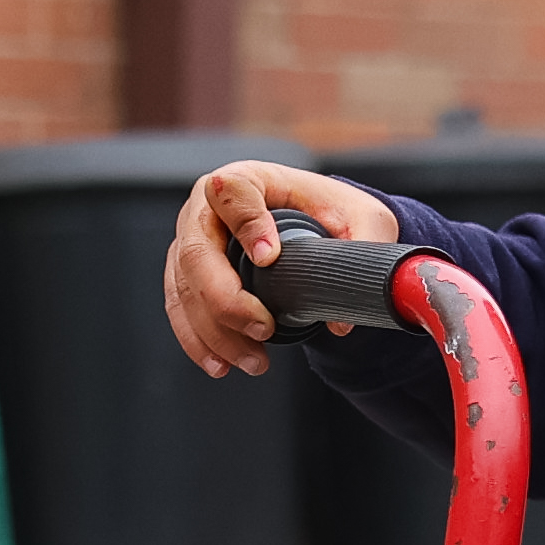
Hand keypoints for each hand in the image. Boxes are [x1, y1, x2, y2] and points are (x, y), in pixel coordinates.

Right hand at [165, 161, 399, 376]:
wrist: (314, 227)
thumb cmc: (332, 213)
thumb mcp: (364, 218)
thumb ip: (364, 253)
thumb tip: (339, 320)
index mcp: (248, 178)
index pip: (232, 193)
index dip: (246, 225)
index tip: (270, 259)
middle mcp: (207, 208)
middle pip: (196, 252)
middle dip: (227, 300)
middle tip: (264, 329)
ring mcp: (190, 242)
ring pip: (185, 290)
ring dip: (216, 332)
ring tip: (255, 361)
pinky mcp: (185, 276)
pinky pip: (180, 310)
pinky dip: (199, 342)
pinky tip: (221, 365)